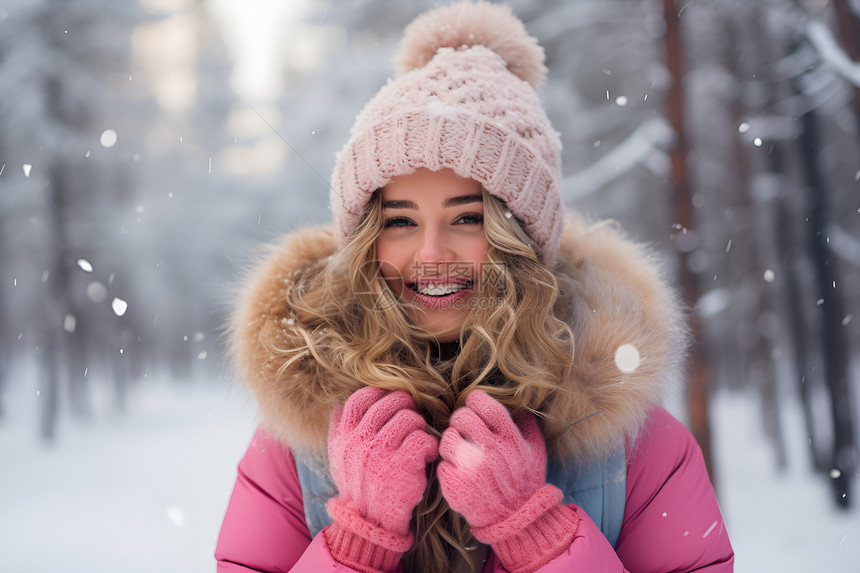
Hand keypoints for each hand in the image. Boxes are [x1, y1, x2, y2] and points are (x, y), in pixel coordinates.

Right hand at [325, 387, 437, 571]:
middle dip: (406, 408)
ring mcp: (380, 452)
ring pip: (410, 417)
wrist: (368, 523)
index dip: (382, 395)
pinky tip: (425, 456)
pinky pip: (423, 438)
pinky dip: (429, 446)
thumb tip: (341, 403)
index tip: (392, 406)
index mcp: (344, 436)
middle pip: (391, 402)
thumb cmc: (359, 486)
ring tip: (417, 442)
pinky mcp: (402, 465)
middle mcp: (359, 441)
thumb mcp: (339, 458)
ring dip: (419, 427)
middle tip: (411, 423)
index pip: (362, 397)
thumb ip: (340, 430)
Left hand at [438, 390, 578, 572]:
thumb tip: (519, 402)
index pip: (486, 405)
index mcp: (510, 440)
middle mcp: (491, 452)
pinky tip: (459, 471)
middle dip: (460, 419)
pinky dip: (448, 466)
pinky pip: (442, 463)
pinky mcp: (456, 485)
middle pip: (461, 416)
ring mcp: (472, 469)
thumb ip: (528, 425)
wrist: (515, 520)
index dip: (475, 400)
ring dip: (452, 441)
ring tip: (460, 450)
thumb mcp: (536, 451)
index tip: (473, 405)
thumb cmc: (525, 482)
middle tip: (464, 429)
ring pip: (447, 437)